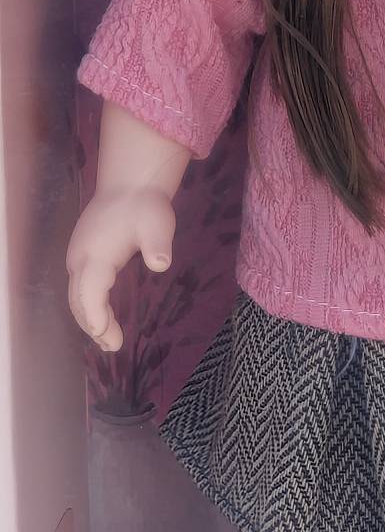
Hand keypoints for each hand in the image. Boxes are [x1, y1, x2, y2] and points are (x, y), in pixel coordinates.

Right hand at [66, 188, 176, 351]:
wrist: (129, 185)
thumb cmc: (145, 206)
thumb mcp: (157, 224)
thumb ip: (158, 245)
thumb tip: (160, 263)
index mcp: (96, 254)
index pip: (90, 293)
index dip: (97, 318)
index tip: (109, 339)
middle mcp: (80, 258)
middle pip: (79, 301)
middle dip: (94, 326)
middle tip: (114, 346)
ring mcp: (77, 257)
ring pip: (76, 297)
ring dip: (89, 320)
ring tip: (109, 341)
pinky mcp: (81, 256)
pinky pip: (79, 289)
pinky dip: (88, 307)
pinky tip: (103, 319)